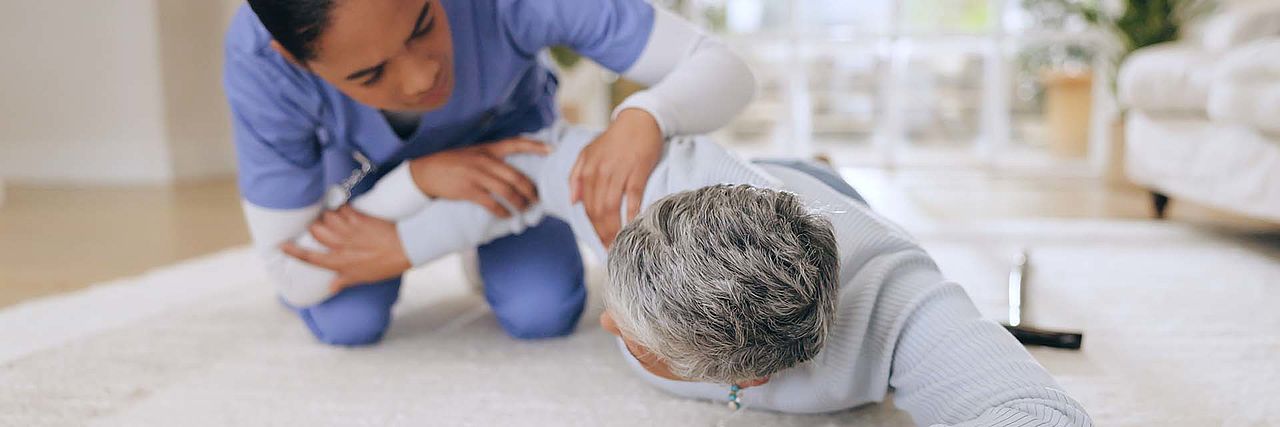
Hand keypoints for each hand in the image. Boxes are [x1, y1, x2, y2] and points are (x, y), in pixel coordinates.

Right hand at [281, 206, 411, 292]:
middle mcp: (341, 246)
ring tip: (331, 216)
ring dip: (326, 215)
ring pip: (326, 217)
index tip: (281, 245)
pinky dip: (341, 207)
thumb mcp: (363, 278)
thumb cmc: (385, 265)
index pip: (310, 258)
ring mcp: (350, 231)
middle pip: (315, 231)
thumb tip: (330, 287)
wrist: (406, 248)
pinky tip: (345, 209)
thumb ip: (344, 280)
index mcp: (340, 263)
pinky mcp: (360, 218)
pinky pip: (343, 208)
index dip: (293, 252)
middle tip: (317, 225)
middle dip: (313, 226)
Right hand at [408, 138, 550, 217]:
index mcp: (487, 149)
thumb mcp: (473, 153)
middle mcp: (484, 161)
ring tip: (525, 209)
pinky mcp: (468, 190)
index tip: (551, 150)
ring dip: (519, 202)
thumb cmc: (452, 163)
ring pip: (506, 190)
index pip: (515, 143)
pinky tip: (507, 216)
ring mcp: (476, 176)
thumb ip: (492, 157)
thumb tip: (513, 168)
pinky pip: (491, 203)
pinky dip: (502, 211)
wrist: (426, 172)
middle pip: (515, 175)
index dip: (535, 146)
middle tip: (538, 199)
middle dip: (530, 189)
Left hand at [570, 108, 663, 247]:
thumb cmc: (615, 138)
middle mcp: (600, 173)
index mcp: (587, 170)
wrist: (639, 119)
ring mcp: (618, 172)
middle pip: (597, 211)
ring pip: (611, 207)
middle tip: (610, 250)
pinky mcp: (637, 170)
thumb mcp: (588, 153)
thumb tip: (573, 201)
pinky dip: (632, 214)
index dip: (592, 227)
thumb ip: (577, 176)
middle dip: (602, 234)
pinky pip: (632, 197)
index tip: (599, 242)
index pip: (586, 206)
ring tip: (619, 245)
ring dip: (614, 229)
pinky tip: (633, 226)